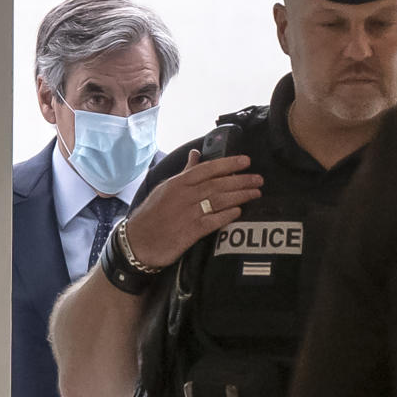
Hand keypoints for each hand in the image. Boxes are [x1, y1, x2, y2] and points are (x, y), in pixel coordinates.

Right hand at [126, 151, 262, 268]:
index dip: (229, 163)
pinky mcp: (190, 232)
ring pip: (219, 200)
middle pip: (218, 184)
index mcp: (178, 183)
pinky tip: (239, 212)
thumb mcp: (165, 189)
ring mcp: (187, 214)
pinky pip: (213, 221)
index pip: (208, 169)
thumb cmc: (152, 214)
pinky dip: (227, 215)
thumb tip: (196, 154)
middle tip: (259, 179)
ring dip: (240, 196)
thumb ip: (184, 172)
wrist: (137, 242)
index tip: (247, 161)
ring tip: (255, 193)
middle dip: (241, 180)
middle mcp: (184, 196)